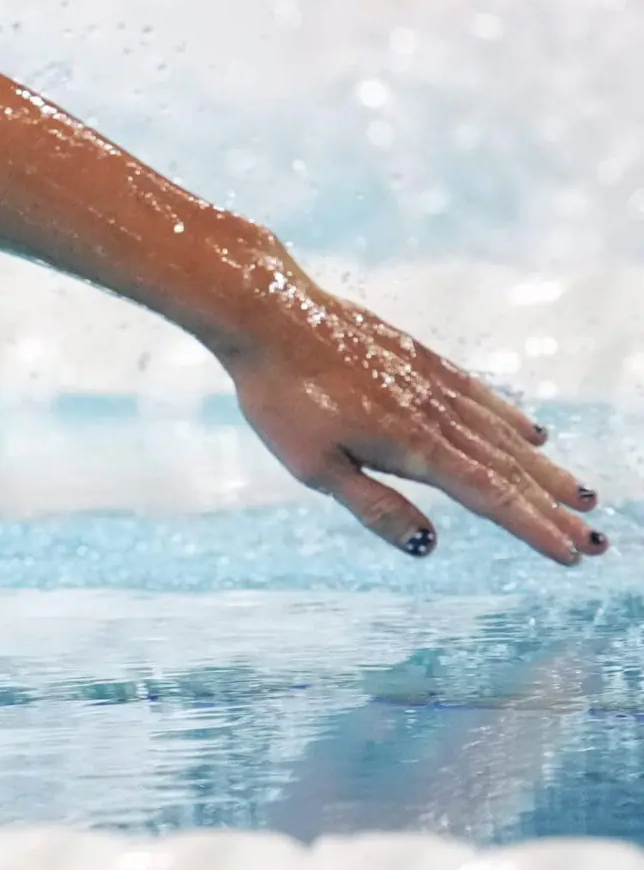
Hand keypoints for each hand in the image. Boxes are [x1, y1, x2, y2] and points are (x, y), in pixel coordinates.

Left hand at [222, 275, 603, 564]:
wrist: (271, 315)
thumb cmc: (282, 397)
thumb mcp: (315, 467)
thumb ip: (374, 506)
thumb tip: (429, 546)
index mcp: (415, 447)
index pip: (490, 496)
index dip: (533, 528)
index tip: (573, 554)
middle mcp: (436, 414)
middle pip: (508, 469)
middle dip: (553, 507)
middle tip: (597, 539)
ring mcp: (432, 383)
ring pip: (502, 434)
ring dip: (544, 469)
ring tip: (581, 494)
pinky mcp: (419, 360)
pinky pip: (480, 398)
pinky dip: (511, 419)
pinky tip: (531, 433)